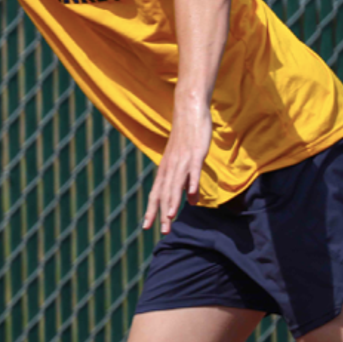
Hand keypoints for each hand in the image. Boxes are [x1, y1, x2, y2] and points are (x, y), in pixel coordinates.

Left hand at [142, 98, 212, 235]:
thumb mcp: (185, 162)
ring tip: (170, 218)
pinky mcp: (196, 153)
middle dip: (162, 213)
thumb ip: (186, 183)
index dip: (151, 210)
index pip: (156, 193)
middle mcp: (170, 166)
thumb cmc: (187, 137)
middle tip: (162, 231)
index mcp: (166, 168)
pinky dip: (192, 183)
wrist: (189, 110)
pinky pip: (193, 171)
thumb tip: (190, 202)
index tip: (146, 228)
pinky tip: (192, 196)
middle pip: (165, 193)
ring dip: (173, 201)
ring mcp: (183, 160)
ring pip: (176, 184)